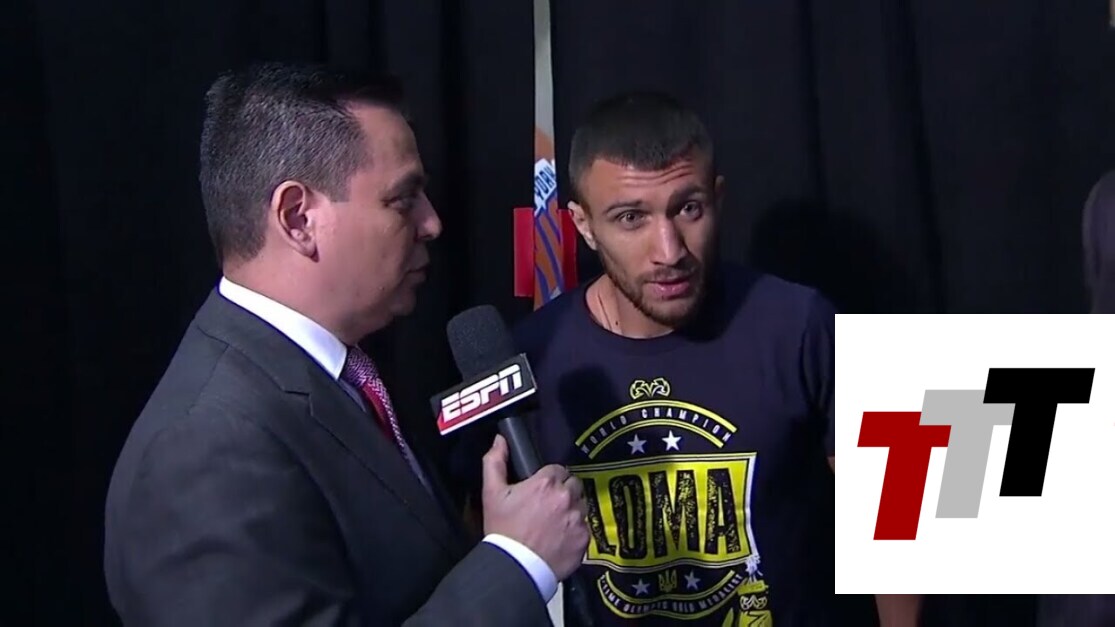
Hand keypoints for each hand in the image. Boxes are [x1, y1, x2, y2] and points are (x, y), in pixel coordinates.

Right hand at [481, 434, 589, 579]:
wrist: (515, 567)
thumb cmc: (503, 530)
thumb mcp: (491, 493)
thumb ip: (495, 462)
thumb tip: (500, 441)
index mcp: (546, 482)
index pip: (558, 470)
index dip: (549, 479)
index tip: (541, 490)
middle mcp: (566, 497)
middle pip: (573, 485)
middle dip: (563, 492)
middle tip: (547, 506)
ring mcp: (577, 518)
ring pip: (581, 505)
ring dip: (571, 510)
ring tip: (554, 523)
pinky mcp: (584, 538)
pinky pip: (584, 528)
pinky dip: (575, 531)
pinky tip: (559, 538)